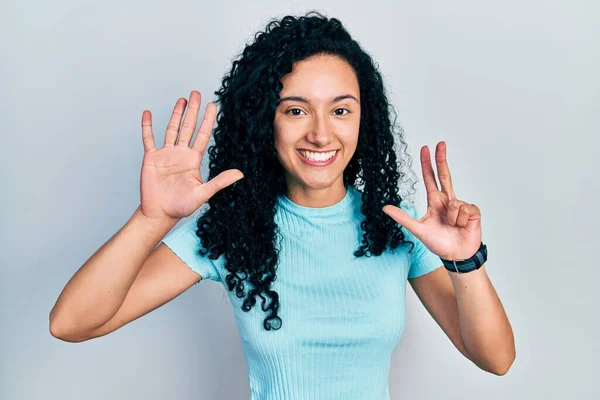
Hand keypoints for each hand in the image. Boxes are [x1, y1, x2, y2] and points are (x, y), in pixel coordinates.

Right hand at [138, 90, 243, 221]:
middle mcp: (180, 154)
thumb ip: (220, 182)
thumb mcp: (203, 193)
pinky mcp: (151, 158)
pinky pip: (148, 139)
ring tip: (182, 99)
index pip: (202, 135)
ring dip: (176, 114)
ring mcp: (165, 155)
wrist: (160, 214)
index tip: (213, 105)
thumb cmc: (181, 207)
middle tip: (197, 93)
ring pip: (171, 129)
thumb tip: (240, 174)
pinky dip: (147, 126)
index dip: (207, 120)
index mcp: (193, 160)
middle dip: (193, 110)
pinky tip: (148, 113)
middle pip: (188, 127)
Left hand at [382, 141, 481, 260]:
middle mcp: (448, 199)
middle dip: (442, 159)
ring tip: (453, 227)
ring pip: (454, 203)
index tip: (426, 148)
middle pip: (445, 174)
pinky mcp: (473, 211)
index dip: (428, 163)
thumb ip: (403, 218)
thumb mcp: (418, 229)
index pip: (430, 178)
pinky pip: (464, 210)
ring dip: (452, 219)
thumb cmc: (439, 242)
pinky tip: (463, 226)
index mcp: (435, 201)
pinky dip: (461, 221)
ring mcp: (461, 204)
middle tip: (440, 143)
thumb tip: (385, 208)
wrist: (456, 254)